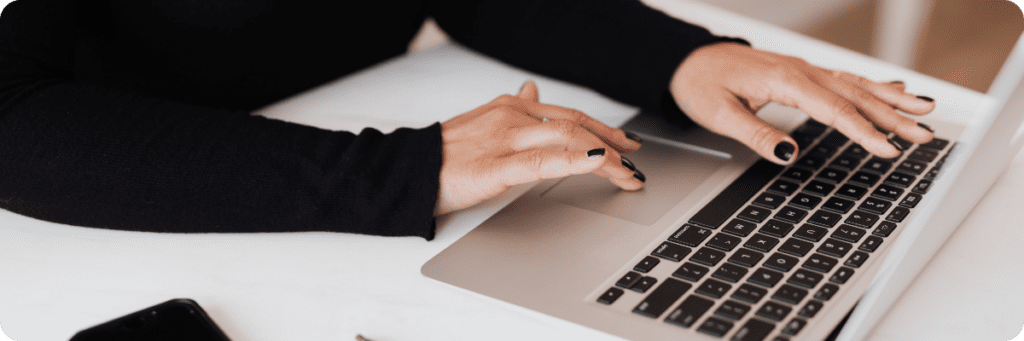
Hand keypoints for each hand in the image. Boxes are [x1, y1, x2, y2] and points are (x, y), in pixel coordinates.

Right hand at [434, 81, 643, 214]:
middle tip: (637, 161)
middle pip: (576, 126)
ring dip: (606, 158)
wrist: (406, 170)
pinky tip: (598, 163)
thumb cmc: (442, 153)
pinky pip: (543, 161)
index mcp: (510, 107)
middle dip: (614, 143)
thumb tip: (532, 90)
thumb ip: (513, 108)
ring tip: (628, 174)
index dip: (602, 129)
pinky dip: (576, 161)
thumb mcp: (482, 121)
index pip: (568, 115)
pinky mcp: (496, 167)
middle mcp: (512, 117)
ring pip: (568, 141)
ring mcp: (505, 139)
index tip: (625, 142)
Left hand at [669, 42, 935, 163]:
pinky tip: (894, 90)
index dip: (863, 131)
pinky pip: (844, 79)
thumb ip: (755, 134)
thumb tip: (787, 154)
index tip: (888, 149)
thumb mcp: (718, 115)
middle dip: (893, 116)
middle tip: (926, 135)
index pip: (833, 109)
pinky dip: (873, 85)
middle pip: (855, 95)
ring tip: (925, 112)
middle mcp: (800, 71)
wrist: (689, 60)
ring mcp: (803, 70)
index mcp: (784, 80)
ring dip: (892, 99)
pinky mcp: (801, 73)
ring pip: (855, 84)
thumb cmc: (701, 84)